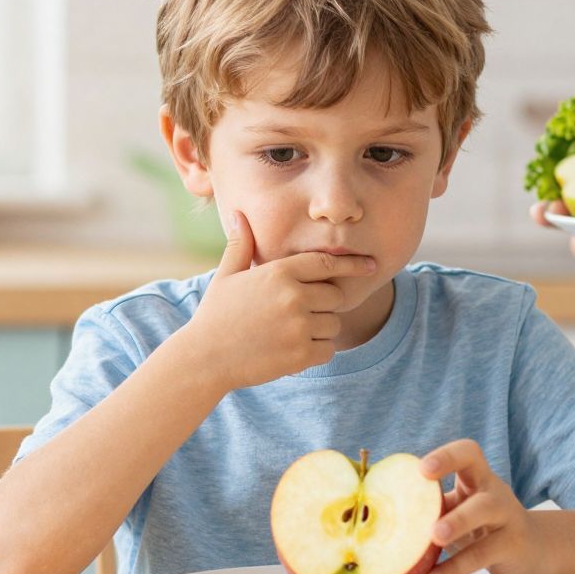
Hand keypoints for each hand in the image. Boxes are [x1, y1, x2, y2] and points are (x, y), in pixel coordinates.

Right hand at [180, 210, 376, 389]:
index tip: (370, 264)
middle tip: (298, 313)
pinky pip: (328, 349)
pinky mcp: (300, 355)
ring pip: (334, 324)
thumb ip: (240, 244)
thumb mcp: (226, 275)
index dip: (351, 263)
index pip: (327, 262)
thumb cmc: (215, 315)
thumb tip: (238, 214)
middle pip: (336, 295)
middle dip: (325, 303)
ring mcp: (298, 327)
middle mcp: (293, 297)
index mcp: (279, 273)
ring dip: (320, 329)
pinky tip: (292, 351)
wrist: (204, 359)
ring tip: (289, 333)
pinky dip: (317, 351)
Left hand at [420, 439, 551, 573]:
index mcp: (478, 478)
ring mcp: (507, 518)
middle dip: (452, 480)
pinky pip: (483, 555)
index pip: (467, 453)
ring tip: (434, 539)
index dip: (446, 456)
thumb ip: (432, 505)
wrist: (533, 549)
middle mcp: (494, 492)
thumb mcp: (461, 509)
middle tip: (426, 490)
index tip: (421, 469)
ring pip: (485, 513)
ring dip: (458, 523)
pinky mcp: (512, 546)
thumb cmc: (484, 525)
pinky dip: (456, 568)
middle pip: (479, 474)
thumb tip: (376, 510)